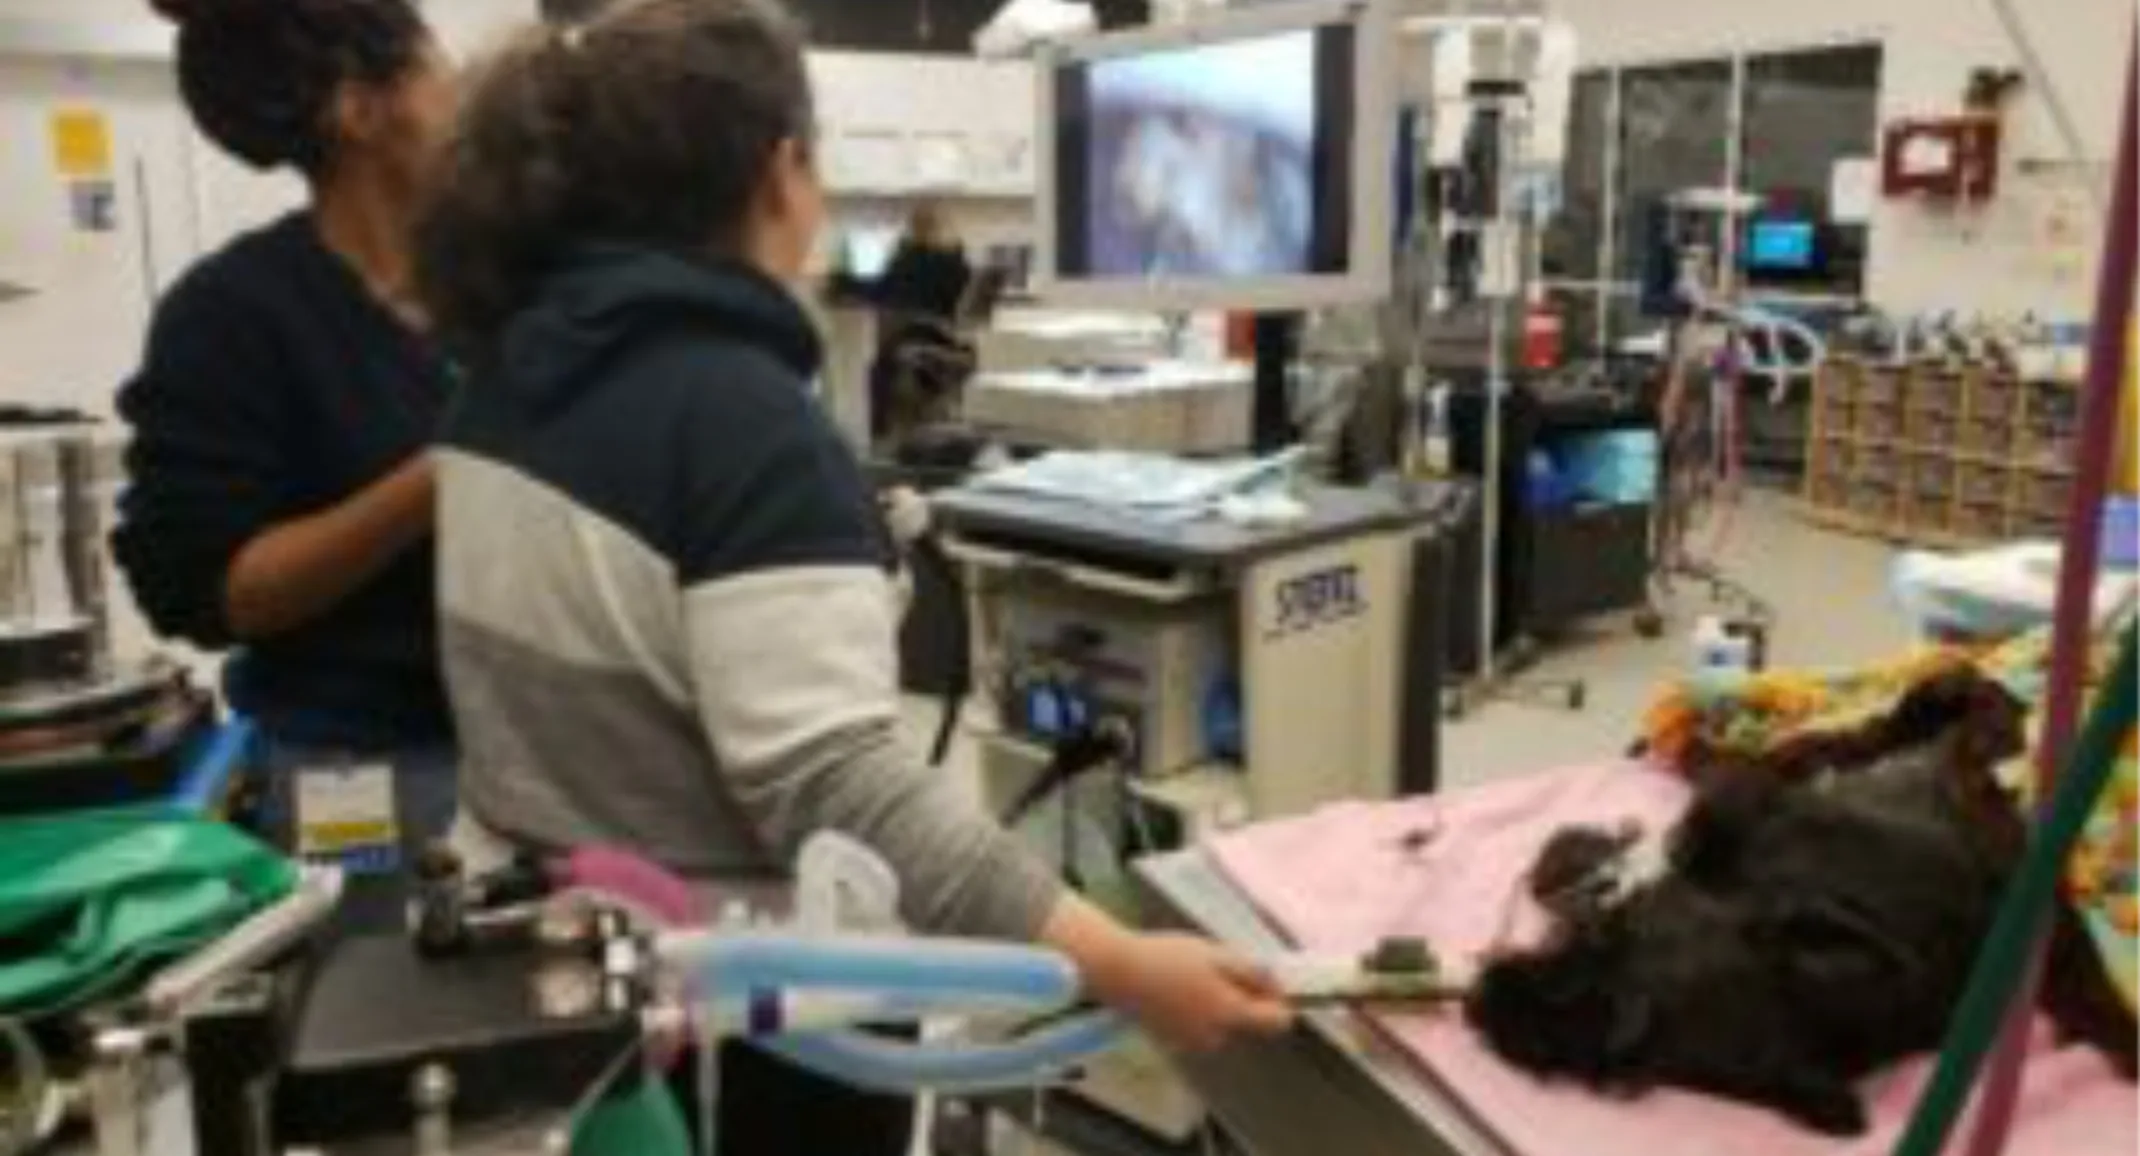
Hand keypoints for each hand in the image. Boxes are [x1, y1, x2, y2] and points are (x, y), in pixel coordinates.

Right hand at [1083, 931, 1294, 1052]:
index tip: (1266, 981)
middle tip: (1219, 967)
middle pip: (1248, 1022)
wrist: (1118, 972)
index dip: (1278, 999)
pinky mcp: (1174, 1041)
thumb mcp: (1216, 954)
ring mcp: (1193, 1042)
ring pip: (1223, 1023)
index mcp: (1230, 1014)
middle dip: (1241, 996)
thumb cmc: (1166, 958)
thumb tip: (1277, 984)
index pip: (1278, 1022)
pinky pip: (1200, 1026)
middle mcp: (1216, 1036)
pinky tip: (1177, 987)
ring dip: (1217, 1003)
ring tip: (1194, 974)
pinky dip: (1196, 1010)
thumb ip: (1252, 972)